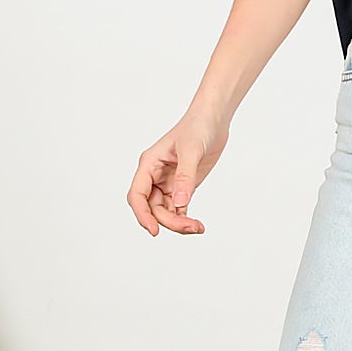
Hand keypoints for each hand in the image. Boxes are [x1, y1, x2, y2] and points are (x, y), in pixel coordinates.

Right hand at [127, 110, 229, 236]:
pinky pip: (178, 209)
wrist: (213, 120)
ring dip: (178, 223)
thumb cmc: (197, 127)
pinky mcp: (182, 187)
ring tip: (197, 227)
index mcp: (149, 164)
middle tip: (190, 227)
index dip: (142, 214)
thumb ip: (185, 177)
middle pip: (152, 208)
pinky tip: (197, 225)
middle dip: (168, 221)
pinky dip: (185, 219)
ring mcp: (168, 182)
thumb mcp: (191, 150)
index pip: (137, 194)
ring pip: (165, 211)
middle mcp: (155, 176)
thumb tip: (179, 204)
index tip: (154, 230)